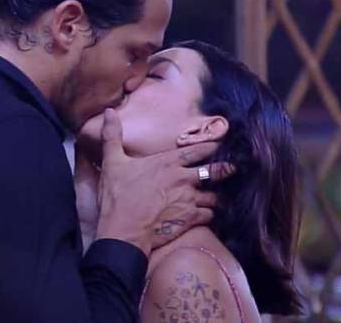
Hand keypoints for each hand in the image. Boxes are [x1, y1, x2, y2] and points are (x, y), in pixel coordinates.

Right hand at [94, 109, 232, 255]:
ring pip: (213, 196)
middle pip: (213, 171)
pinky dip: (209, 215)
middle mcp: (183, 178)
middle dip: (225, 169)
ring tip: (217, 197)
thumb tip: (108, 111)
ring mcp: (189, 199)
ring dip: (215, 197)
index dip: (210, 147)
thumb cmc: (117, 195)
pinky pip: (209, 215)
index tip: (219, 145)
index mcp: (167, 162)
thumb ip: (112, 135)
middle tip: (232, 169)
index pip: (196, 150)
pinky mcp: (190, 219)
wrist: (123, 229)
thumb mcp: (111, 161)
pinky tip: (207, 215)